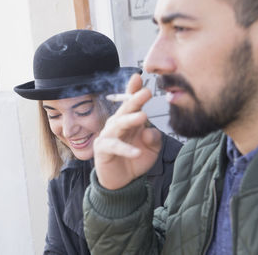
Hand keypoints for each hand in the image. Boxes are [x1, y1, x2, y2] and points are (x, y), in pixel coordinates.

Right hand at [94, 74, 161, 189]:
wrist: (122, 181)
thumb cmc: (135, 159)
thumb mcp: (152, 149)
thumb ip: (154, 138)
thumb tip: (150, 131)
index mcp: (129, 120)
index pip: (131, 103)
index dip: (134, 90)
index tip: (139, 77)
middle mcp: (117, 124)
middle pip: (125, 110)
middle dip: (134, 100)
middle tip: (146, 92)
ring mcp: (108, 136)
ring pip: (118, 125)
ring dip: (130, 120)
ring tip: (143, 116)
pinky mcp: (102, 149)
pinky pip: (115, 147)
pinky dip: (126, 149)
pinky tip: (137, 152)